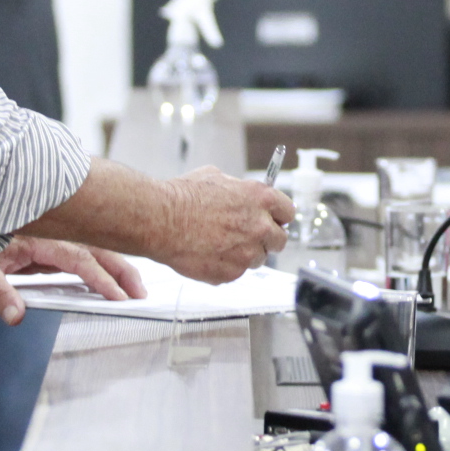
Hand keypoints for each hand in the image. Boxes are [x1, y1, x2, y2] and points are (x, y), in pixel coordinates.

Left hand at [0, 236, 143, 325]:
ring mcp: (52, 241)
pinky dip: (101, 266)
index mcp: (39, 240)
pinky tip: (109, 281)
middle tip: (140, 294)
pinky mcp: (49, 248)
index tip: (118, 296)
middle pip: (96, 250)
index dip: (100, 278)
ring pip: (94, 250)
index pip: (79, 259)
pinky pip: (82, 256)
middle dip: (122, 270)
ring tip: (135, 287)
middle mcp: (51, 237)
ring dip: (116, 267)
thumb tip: (15, 316)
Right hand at [158, 167, 292, 282]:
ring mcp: (247, 253)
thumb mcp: (216, 178)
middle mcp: (259, 227)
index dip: (279, 216)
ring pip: (258, 259)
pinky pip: (236, 272)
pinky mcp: (231, 273)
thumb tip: (242, 195)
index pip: (288, 212)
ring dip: (246, 253)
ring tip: (222, 244)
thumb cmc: (182, 197)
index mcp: (261, 199)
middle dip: (267, 238)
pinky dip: (226, 266)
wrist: (161, 220)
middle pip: (280, 240)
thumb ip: (239, 190)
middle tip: (249, 236)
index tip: (273, 220)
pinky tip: (209, 253)